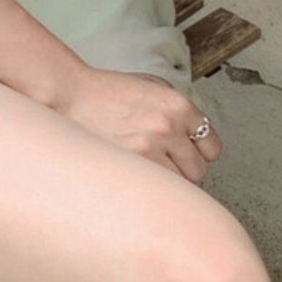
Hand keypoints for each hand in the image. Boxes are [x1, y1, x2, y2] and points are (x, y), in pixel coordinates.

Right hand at [57, 66, 223, 183]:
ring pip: (179, 188)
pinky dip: (149, 190)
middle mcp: (167, 126)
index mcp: (177, 105)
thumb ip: (179, 111)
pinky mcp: (130, 166)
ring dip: (165, 182)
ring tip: (145, 168)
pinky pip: (157, 194)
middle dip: (182, 169)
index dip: (198, 152)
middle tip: (161, 160)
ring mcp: (148, 149)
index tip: (187, 153)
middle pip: (199, 171)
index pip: (212, 147)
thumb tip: (198, 138)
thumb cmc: (107, 94)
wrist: (69, 97)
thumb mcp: (151, 87)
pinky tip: (135, 176)